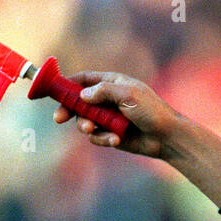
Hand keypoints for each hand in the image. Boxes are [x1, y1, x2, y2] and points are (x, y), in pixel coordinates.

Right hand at [51, 71, 177, 158]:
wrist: (166, 137)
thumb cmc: (151, 111)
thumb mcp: (128, 94)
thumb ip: (104, 91)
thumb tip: (82, 94)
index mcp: (112, 83)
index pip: (85, 80)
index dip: (68, 84)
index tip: (54, 91)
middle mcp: (108, 100)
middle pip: (78, 102)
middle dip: (68, 110)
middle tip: (59, 118)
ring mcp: (108, 118)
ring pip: (84, 121)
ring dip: (85, 126)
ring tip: (91, 130)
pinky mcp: (110, 135)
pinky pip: (96, 137)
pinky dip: (102, 139)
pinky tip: (116, 140)